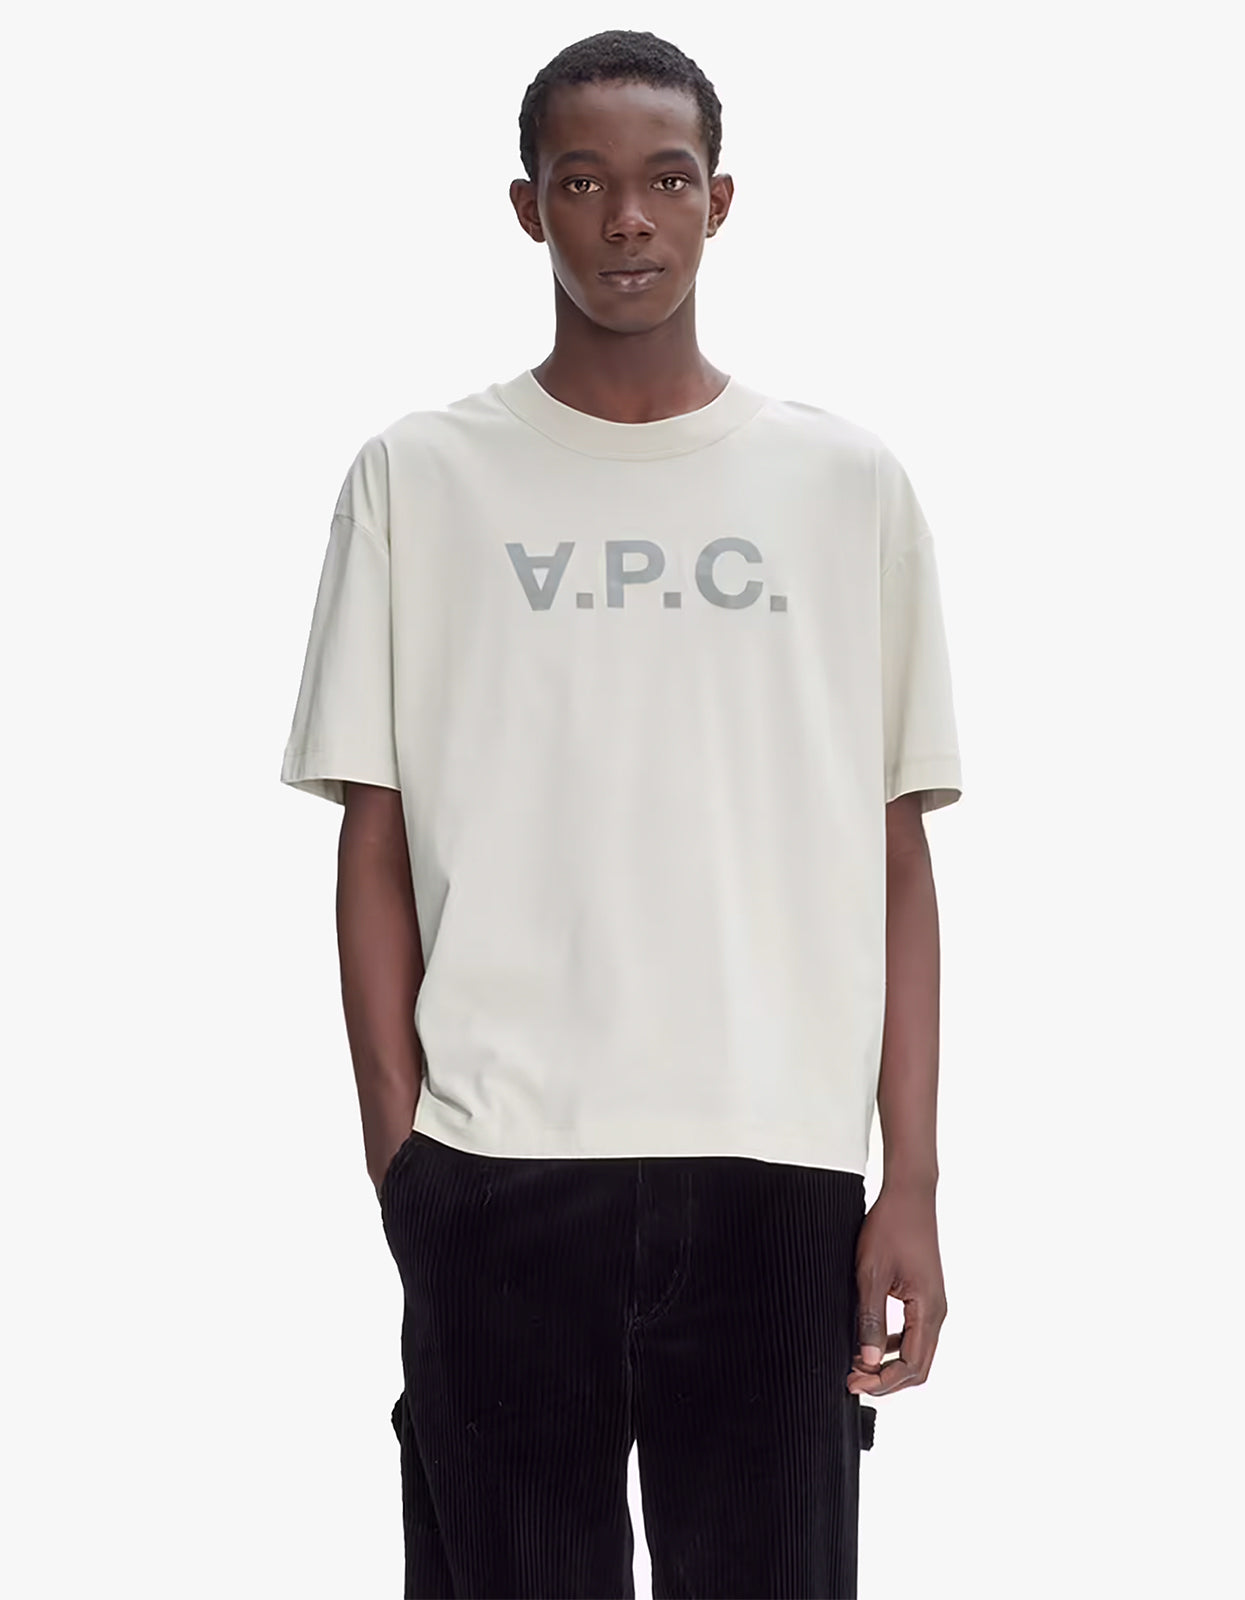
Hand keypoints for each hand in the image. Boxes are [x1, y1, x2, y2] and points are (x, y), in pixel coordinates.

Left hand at [846, 1182, 946, 1395]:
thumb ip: (870, 1318)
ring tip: (857, 1365)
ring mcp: (932, 1305)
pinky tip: (869, 1343)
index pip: (911, 1365)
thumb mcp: (872, 1274)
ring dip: (888, 1364)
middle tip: (853, 1381)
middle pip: (918, 1366)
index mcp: (928, 1310)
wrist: (909, 1195)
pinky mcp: (924, 1296)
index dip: (882, 1381)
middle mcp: (936, 1312)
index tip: (854, 1383)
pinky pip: (912, 1333)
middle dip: (886, 1380)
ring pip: (916, 1352)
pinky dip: (892, 1345)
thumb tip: (867, 1359)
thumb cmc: (891, 1227)